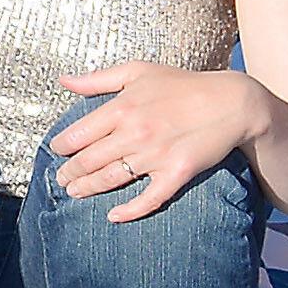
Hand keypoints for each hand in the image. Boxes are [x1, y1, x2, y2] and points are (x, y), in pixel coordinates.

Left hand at [48, 60, 274, 217]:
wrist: (230, 102)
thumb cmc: (182, 84)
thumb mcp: (137, 71)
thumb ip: (98, 79)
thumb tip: (64, 81)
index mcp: (123, 107)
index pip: (80, 133)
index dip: (63, 146)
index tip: (57, 151)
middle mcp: (135, 132)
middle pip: (91, 159)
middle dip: (71, 172)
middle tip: (61, 179)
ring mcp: (156, 155)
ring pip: (111, 178)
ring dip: (88, 189)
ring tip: (74, 193)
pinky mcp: (177, 173)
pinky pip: (149, 198)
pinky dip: (129, 211)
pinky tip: (113, 216)